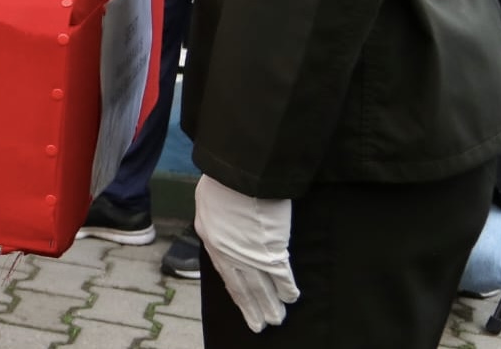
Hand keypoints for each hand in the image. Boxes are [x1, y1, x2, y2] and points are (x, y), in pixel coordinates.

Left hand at [193, 175, 297, 332]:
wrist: (239, 175)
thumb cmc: (223, 181)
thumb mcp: (209, 202)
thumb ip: (217, 220)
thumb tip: (225, 228)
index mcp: (212, 240)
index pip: (225, 274)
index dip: (236, 293)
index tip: (243, 306)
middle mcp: (228, 253)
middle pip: (242, 287)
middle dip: (252, 308)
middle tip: (260, 325)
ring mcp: (249, 254)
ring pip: (261, 287)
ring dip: (270, 305)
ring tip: (276, 319)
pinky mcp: (270, 251)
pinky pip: (280, 275)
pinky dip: (286, 288)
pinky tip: (291, 298)